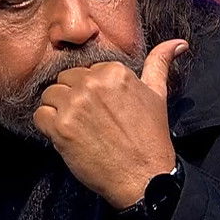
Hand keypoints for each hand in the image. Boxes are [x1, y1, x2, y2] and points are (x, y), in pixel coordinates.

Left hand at [33, 39, 187, 207]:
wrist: (144, 178)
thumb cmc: (150, 138)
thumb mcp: (158, 95)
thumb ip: (160, 63)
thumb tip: (179, 42)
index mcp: (114, 72)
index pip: (85, 71)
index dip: (90, 92)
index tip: (101, 110)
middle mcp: (93, 83)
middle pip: (65, 80)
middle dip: (72, 99)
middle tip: (89, 122)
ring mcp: (75, 104)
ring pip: (50, 96)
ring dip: (58, 112)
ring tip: (78, 130)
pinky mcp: (61, 127)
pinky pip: (40, 116)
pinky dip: (47, 127)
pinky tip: (66, 138)